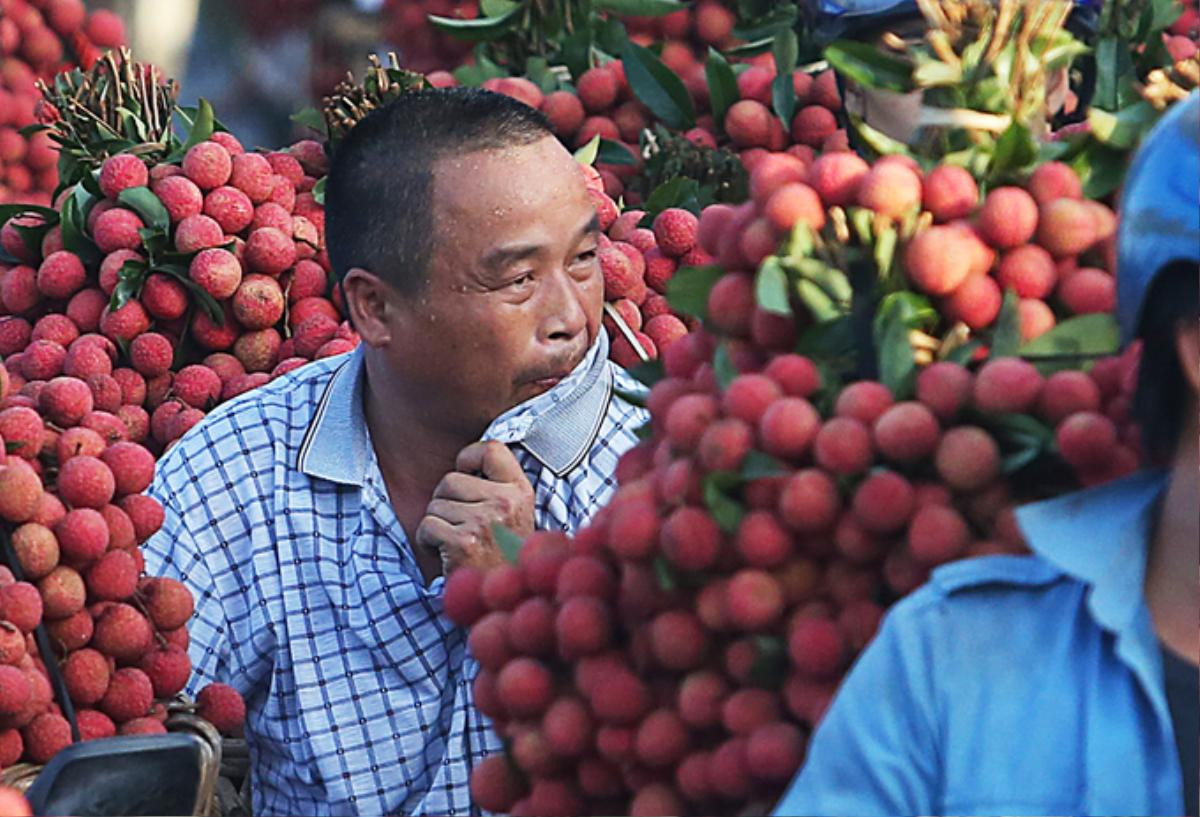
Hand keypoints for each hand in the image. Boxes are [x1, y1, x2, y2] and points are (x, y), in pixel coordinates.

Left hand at [416, 441, 534, 574]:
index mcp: (521, 492)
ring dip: (437, 524)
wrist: (503, 597)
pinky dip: (428, 541)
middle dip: (445, 501)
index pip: (492, 449)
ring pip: (435, 504)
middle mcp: (507, 503)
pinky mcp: (464, 543)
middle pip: (450, 479)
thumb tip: (465, 461)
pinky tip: (446, 554)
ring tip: (456, 543)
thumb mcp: (513, 515)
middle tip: (461, 526)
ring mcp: (486, 523)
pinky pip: (427, 525)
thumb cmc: (500, 555)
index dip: (469, 457)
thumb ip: (497, 486)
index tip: (466, 474)